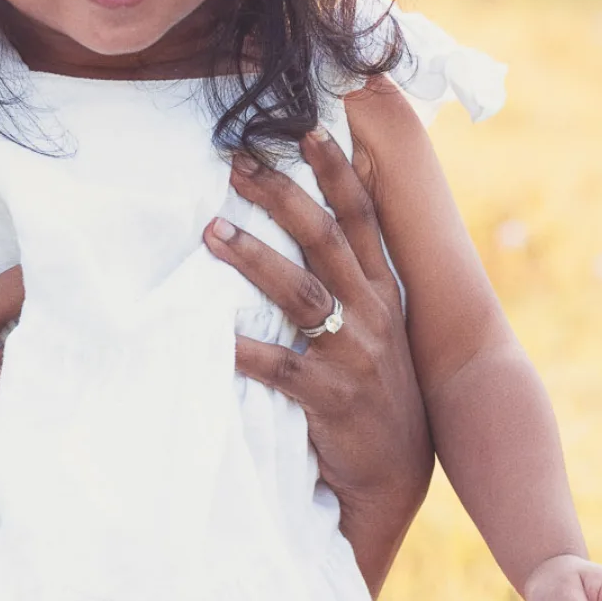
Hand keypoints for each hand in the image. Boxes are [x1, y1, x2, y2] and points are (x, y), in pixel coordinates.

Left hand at [202, 127, 431, 595]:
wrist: (392, 472)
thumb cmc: (373, 388)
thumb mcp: (377, 326)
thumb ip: (349, 279)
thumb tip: (307, 221)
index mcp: (384, 289)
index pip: (361, 216)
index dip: (336, 170)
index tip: (306, 128)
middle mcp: (374, 313)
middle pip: (325, 239)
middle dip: (282, 196)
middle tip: (236, 165)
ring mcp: (354, 354)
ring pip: (302, 293)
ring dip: (254, 259)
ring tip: (210, 232)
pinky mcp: (330, 397)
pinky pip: (280, 367)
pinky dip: (243, 351)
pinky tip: (209, 336)